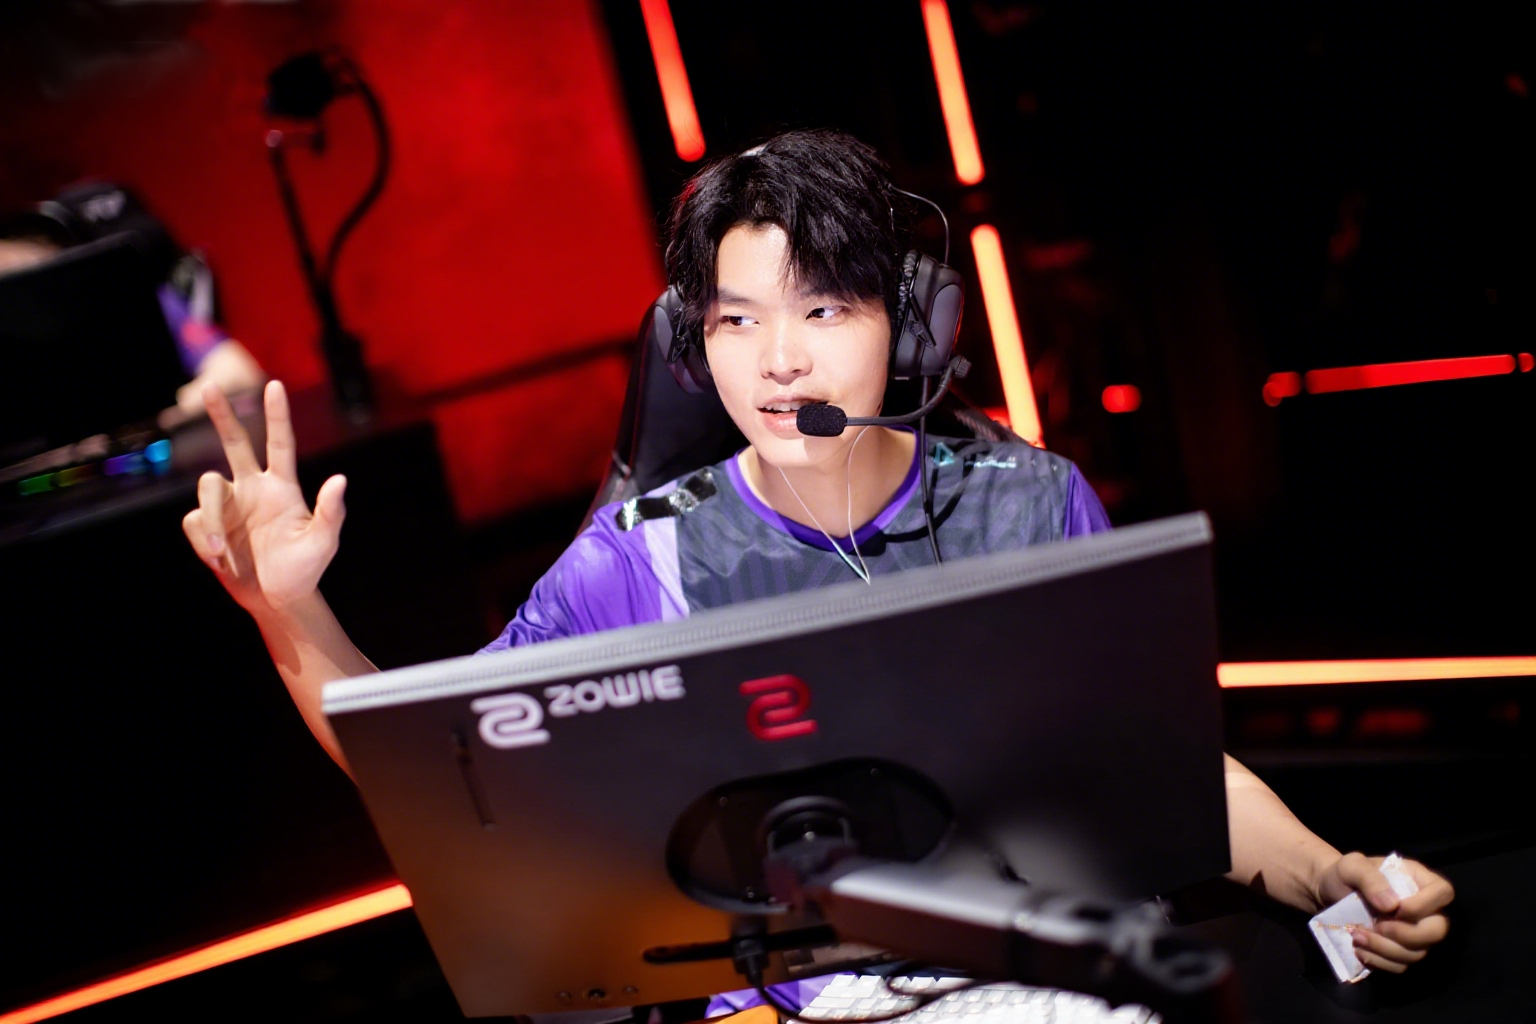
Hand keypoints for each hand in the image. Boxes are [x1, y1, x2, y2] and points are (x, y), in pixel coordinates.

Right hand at [182, 380, 346, 616]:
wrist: (278, 598)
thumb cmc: (305, 568)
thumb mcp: (324, 542)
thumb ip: (331, 512)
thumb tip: (340, 479)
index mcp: (282, 486)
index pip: (279, 443)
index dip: (277, 415)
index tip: (274, 385)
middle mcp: (253, 488)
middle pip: (235, 442)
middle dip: (223, 415)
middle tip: (211, 385)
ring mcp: (229, 505)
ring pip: (208, 487)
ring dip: (212, 518)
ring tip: (220, 550)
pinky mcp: (208, 525)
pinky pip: (195, 519)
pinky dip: (204, 539)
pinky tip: (219, 558)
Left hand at [1316, 852, 1453, 973]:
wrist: (1331, 893)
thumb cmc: (1345, 874)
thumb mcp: (1351, 866)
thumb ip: (1370, 878)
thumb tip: (1391, 905)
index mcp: (1419, 880)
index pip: (1443, 892)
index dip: (1423, 905)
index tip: (1395, 908)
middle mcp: (1424, 909)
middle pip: (1437, 930)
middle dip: (1405, 934)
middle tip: (1376, 926)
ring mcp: (1414, 932)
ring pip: (1417, 953)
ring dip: (1385, 949)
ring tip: (1356, 937)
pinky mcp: (1400, 951)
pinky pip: (1401, 966)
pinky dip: (1379, 961)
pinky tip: (1359, 950)